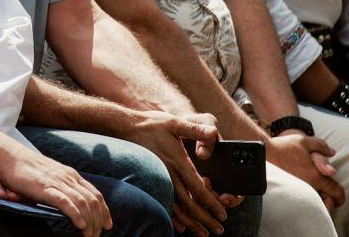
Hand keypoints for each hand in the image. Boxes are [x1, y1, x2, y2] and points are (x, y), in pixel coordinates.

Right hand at [0, 131, 111, 236]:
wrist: (8, 156)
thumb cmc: (26, 169)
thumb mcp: (49, 177)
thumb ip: (60, 188)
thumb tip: (68, 204)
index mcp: (70, 174)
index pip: (95, 194)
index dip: (104, 210)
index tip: (108, 224)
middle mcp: (68, 177)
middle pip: (93, 200)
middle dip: (99, 220)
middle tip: (98, 235)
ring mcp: (58, 181)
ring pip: (82, 203)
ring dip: (89, 221)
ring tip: (90, 235)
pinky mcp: (46, 188)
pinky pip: (66, 202)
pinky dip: (76, 215)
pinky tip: (80, 225)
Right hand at [127, 111, 227, 234]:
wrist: (126, 128)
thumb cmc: (152, 125)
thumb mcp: (175, 123)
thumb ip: (195, 129)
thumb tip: (213, 131)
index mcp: (178, 162)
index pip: (198, 189)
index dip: (212, 203)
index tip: (222, 214)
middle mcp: (169, 175)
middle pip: (190, 205)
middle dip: (205, 220)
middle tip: (218, 230)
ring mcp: (159, 181)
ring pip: (177, 209)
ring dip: (191, 223)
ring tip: (203, 233)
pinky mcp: (151, 182)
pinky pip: (164, 205)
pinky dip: (173, 218)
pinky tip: (180, 226)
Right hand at [266, 132, 343, 211]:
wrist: (262, 153)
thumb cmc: (283, 147)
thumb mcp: (304, 141)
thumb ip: (321, 146)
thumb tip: (332, 152)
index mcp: (316, 177)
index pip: (336, 192)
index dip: (340, 196)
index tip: (339, 198)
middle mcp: (308, 188)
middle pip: (326, 204)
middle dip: (329, 202)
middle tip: (326, 198)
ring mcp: (297, 192)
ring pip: (314, 205)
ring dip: (317, 203)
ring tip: (314, 196)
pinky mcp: (287, 194)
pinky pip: (301, 203)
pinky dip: (305, 202)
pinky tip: (300, 194)